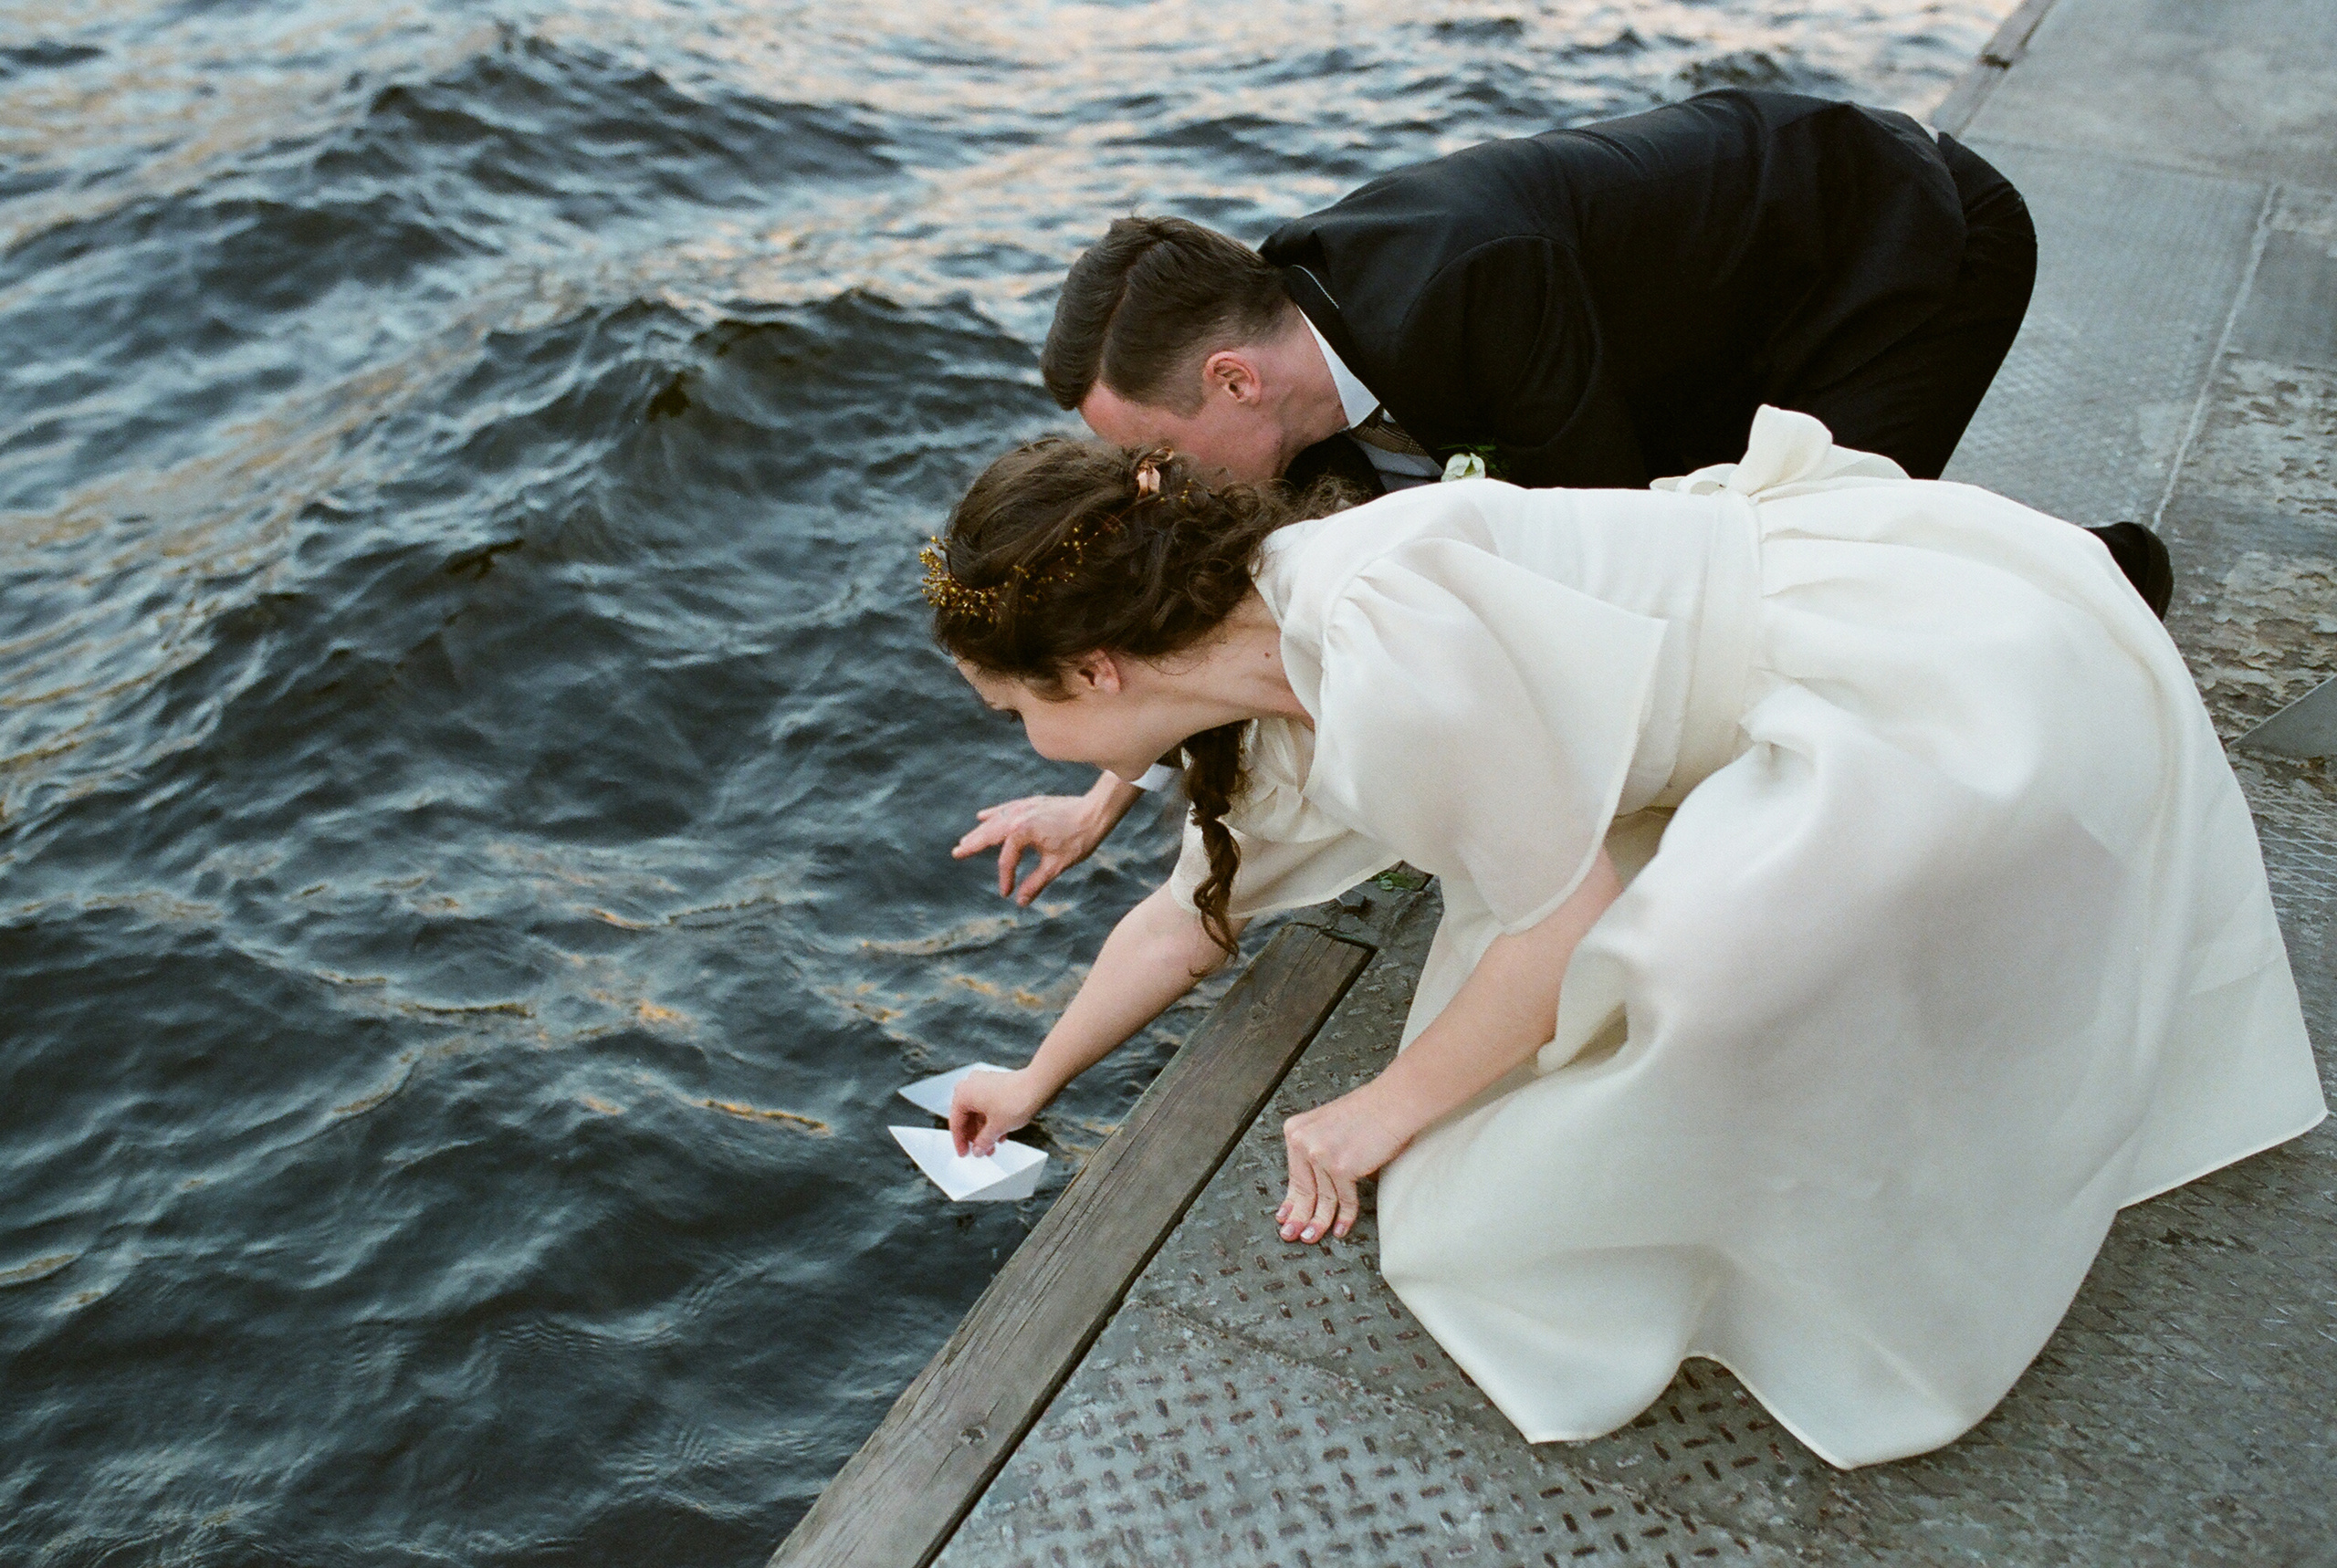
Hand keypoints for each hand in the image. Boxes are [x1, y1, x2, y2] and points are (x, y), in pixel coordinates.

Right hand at [949, 1067, 1050, 1156]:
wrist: (1039, 1086)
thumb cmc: (1016, 1100)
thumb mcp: (996, 1128)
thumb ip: (983, 1141)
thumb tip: (978, 1149)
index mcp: (964, 1093)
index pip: (956, 1122)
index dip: (960, 1141)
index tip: (965, 1153)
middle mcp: (971, 1085)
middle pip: (967, 1117)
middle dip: (975, 1137)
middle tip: (980, 1151)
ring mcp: (985, 1083)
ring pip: (979, 1113)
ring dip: (985, 1131)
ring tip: (992, 1147)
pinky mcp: (998, 1085)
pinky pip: (989, 1106)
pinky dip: (993, 1121)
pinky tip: (1001, 1135)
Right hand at [953, 794, 1110, 904]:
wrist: (1095, 812)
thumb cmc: (1078, 839)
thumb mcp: (1056, 865)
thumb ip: (1036, 883)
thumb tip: (1020, 901)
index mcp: (1022, 832)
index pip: (1007, 860)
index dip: (1005, 878)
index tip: (1006, 894)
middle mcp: (1018, 817)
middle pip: (990, 834)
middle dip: (973, 845)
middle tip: (957, 853)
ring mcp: (1024, 808)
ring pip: (995, 821)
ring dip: (980, 831)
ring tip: (965, 841)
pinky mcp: (1031, 804)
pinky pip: (1007, 809)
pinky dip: (994, 813)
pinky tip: (983, 816)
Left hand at [1278, 1081, 1417, 1244]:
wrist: (1392, 1103)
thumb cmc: (1369, 1112)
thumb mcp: (1328, 1127)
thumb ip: (1316, 1150)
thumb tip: (1313, 1183)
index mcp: (1296, 1130)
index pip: (1293, 1173)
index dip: (1289, 1199)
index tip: (1284, 1216)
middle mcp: (1303, 1142)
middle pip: (1303, 1188)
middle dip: (1299, 1216)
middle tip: (1292, 1234)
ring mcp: (1321, 1155)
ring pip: (1323, 1198)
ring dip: (1319, 1222)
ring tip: (1313, 1237)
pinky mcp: (1341, 1167)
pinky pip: (1344, 1199)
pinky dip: (1344, 1216)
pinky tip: (1341, 1228)